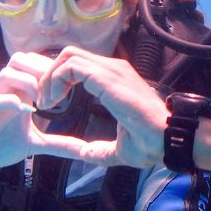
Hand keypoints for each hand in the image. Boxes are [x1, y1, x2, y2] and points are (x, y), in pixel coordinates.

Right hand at [0, 52, 71, 179]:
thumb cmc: (2, 146)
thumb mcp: (36, 144)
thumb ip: (59, 144)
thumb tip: (84, 150)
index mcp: (19, 91)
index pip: (34, 63)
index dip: (52, 68)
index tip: (68, 86)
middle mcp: (6, 90)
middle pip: (21, 59)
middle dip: (41, 69)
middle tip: (57, 89)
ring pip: (8, 71)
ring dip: (28, 81)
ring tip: (42, 101)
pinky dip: (13, 102)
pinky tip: (28, 111)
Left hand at [35, 46, 167, 167]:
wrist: (167, 138)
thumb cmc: (150, 142)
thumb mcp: (119, 148)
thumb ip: (101, 150)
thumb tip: (87, 155)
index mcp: (116, 80)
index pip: (81, 64)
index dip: (60, 79)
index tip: (51, 102)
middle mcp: (113, 69)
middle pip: (71, 55)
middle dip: (50, 74)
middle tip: (44, 100)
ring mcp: (110, 70)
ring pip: (69, 56)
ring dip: (51, 77)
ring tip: (46, 102)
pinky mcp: (106, 77)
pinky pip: (72, 66)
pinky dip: (56, 80)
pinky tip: (54, 101)